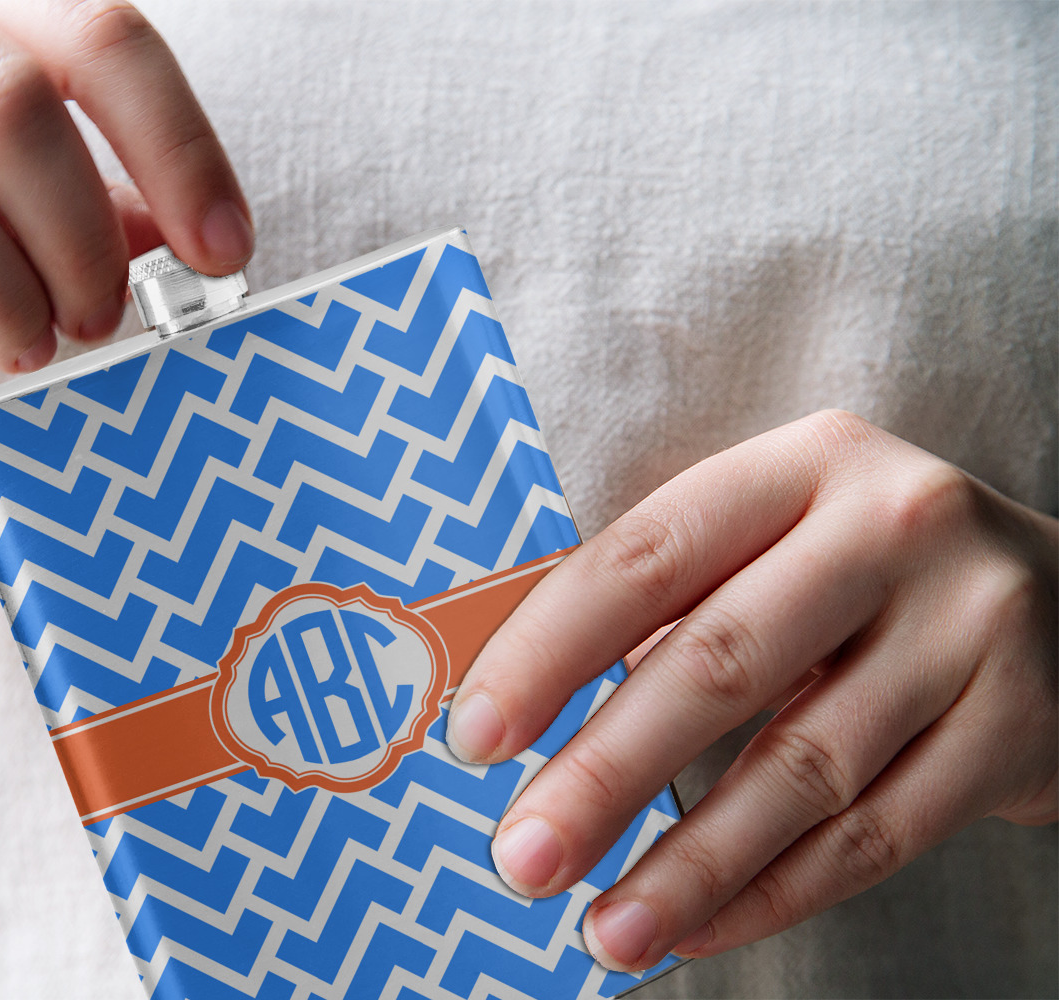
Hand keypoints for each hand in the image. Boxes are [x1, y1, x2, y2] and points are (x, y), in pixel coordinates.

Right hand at [0, 0, 250, 383]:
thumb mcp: (4, 172)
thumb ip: (96, 190)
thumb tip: (193, 247)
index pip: (97, 34)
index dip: (177, 148)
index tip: (225, 254)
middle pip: (5, 105)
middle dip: (78, 235)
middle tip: (101, 319)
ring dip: (1, 293)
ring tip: (29, 346)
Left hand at [445, 410, 1056, 971]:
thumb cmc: (859, 573)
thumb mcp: (773, 540)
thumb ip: (666, 600)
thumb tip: (518, 708)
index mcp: (799, 467)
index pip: (646, 556)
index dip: (548, 650)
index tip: (473, 735)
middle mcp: (892, 531)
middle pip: (719, 663)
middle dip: (604, 774)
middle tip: (521, 855)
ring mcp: (969, 631)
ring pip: (801, 770)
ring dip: (687, 865)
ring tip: (602, 927)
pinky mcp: (1020, 730)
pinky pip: (875, 836)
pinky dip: (773, 894)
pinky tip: (694, 927)